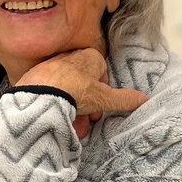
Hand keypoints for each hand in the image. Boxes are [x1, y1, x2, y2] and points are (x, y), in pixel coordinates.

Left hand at [16, 48, 147, 120]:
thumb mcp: (105, 98)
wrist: (40, 93)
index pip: (102, 75)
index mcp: (90, 55)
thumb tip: (144, 99)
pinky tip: (56, 118)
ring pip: (68, 90)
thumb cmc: (76, 91)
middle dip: (87, 106)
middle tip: (86, 122)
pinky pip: (52, 91)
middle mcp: (71, 56)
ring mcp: (52, 65)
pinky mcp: (36, 76)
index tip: (100, 110)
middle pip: (85, 85)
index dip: (103, 96)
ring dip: (73, 108)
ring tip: (71, 125)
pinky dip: (56, 105)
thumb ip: (124, 99)